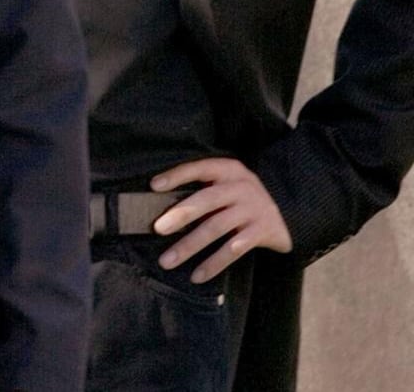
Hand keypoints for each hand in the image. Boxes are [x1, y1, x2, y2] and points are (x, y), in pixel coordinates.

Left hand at [150, 157, 293, 282]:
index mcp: (228, 170)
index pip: (199, 168)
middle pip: (207, 200)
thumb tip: (161, 210)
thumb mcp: (227, 184)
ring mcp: (253, 210)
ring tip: (167, 261)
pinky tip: (196, 276)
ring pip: (216, 228)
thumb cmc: (241, 198)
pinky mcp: (262, 232)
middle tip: (158, 229)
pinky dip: (213, 264)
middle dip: (180, 215)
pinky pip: (233, 250)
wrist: (290, 212)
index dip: (176, 175)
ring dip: (189, 246)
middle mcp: (241, 187)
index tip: (154, 185)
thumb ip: (202, 189)